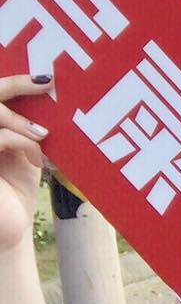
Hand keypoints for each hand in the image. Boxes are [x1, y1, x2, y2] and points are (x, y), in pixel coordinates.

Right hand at [0, 74, 53, 251]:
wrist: (8, 228)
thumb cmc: (15, 189)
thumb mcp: (25, 149)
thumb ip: (28, 122)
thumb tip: (49, 87)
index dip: (12, 81)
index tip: (43, 75)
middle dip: (14, 84)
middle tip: (45, 82)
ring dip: (17, 118)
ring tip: (42, 133)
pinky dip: (19, 139)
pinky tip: (35, 151)